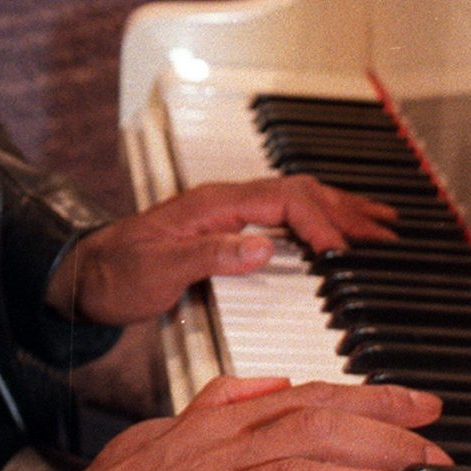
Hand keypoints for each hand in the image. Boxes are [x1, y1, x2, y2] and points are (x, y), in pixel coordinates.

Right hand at [24, 372, 444, 470]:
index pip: (306, 400)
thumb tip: (272, 382)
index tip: (425, 407)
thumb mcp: (163, 432)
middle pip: (309, 433)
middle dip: (383, 440)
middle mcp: (212, 458)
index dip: (371, 401)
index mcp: (214, 430)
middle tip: (438, 456)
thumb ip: (220, 404)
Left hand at [44, 176, 397, 326]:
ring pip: (295, 200)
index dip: (320, 221)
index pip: (284, 199)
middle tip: (387, 231)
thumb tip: (263, 247)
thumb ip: (211, 256)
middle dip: (346, 208)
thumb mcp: (159, 270)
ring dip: (338, 210)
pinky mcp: (224, 231)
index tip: (345, 249)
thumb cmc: (115, 274)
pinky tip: (332, 235)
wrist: (83, 279)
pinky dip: (317, 220)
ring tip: (378, 224)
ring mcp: (226, 215)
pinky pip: (283, 216)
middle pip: (299, 192)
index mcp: (214, 205)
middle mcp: (224, 203)